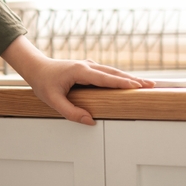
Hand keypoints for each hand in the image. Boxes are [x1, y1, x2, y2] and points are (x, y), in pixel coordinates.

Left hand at [1, 36, 154, 124]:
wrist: (35, 67)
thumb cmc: (43, 83)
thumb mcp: (53, 100)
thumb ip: (70, 112)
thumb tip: (91, 121)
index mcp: (80, 71)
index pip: (105, 78)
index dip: (122, 82)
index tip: (137, 86)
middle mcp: (86, 65)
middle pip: (113, 73)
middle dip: (132, 79)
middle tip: (151, 86)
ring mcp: (87, 65)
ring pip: (111, 71)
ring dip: (128, 77)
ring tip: (145, 84)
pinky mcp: (87, 67)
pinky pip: (106, 72)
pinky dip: (119, 76)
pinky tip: (127, 82)